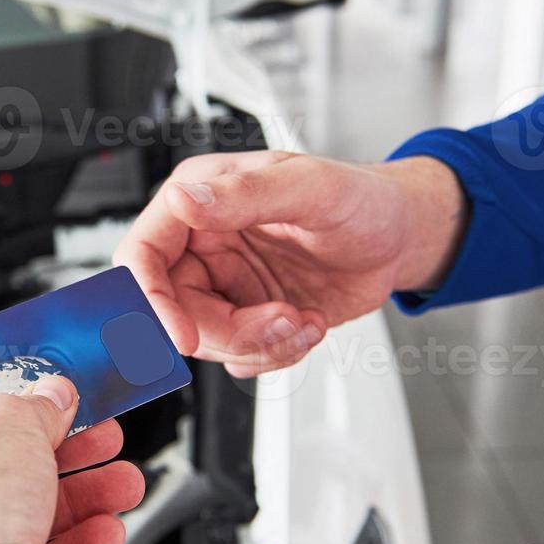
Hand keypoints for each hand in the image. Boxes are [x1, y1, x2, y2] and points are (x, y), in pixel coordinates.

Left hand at [0, 377, 144, 543]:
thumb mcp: (4, 424)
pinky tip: (106, 530)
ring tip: (123, 482)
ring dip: (81, 499)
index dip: (6, 393)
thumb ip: (36, 407)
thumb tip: (53, 398)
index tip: (49, 389)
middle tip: (101, 435)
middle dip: (62, 451)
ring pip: (23, 517)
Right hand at [114, 151, 469, 375]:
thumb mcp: (310, 187)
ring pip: (209, 341)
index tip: (182, 335)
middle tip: (280, 320)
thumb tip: (184, 200)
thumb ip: (244, 196)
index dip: (150, 300)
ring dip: (261, 344)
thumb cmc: (360, 198)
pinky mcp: (248, 316)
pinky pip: (240, 356)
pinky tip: (308, 324)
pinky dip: (276, 354)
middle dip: (229, 331)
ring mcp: (225, 284)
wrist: (399, 238)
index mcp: (200, 200)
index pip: (143, 255)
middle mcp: (204, 243)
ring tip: (305, 319)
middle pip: (175, 312)